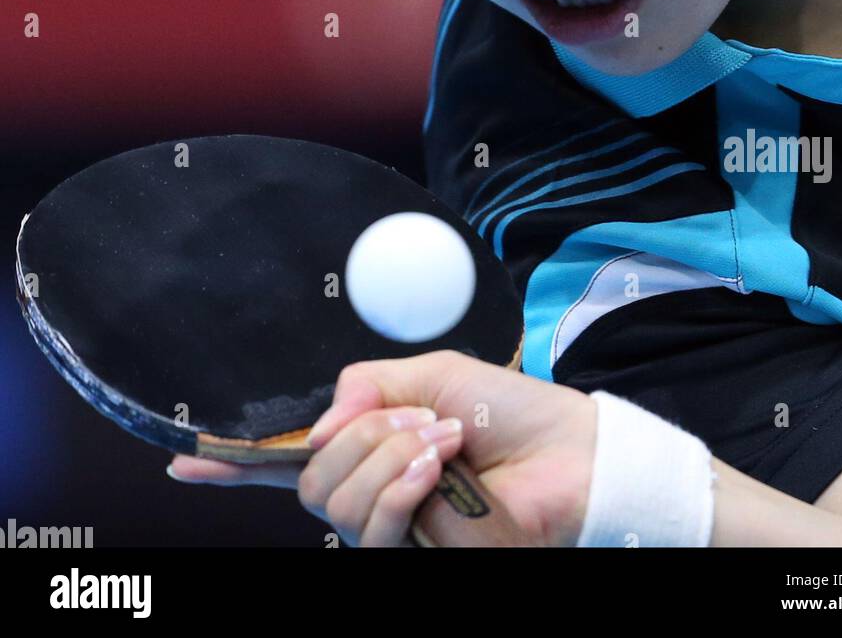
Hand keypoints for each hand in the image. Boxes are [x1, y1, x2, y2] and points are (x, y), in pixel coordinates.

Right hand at [167, 350, 597, 546]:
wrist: (570, 451)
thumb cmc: (512, 411)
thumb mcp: (430, 374)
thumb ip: (365, 389)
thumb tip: (319, 431)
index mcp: (375, 446)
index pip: (294, 463)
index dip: (235, 467)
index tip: (183, 464)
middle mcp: (376, 493)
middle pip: (311, 483)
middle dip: (359, 438)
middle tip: (417, 419)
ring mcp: (396, 530)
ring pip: (337, 504)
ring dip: (388, 457)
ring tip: (442, 441)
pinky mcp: (418, 556)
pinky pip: (375, 525)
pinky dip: (403, 483)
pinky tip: (440, 465)